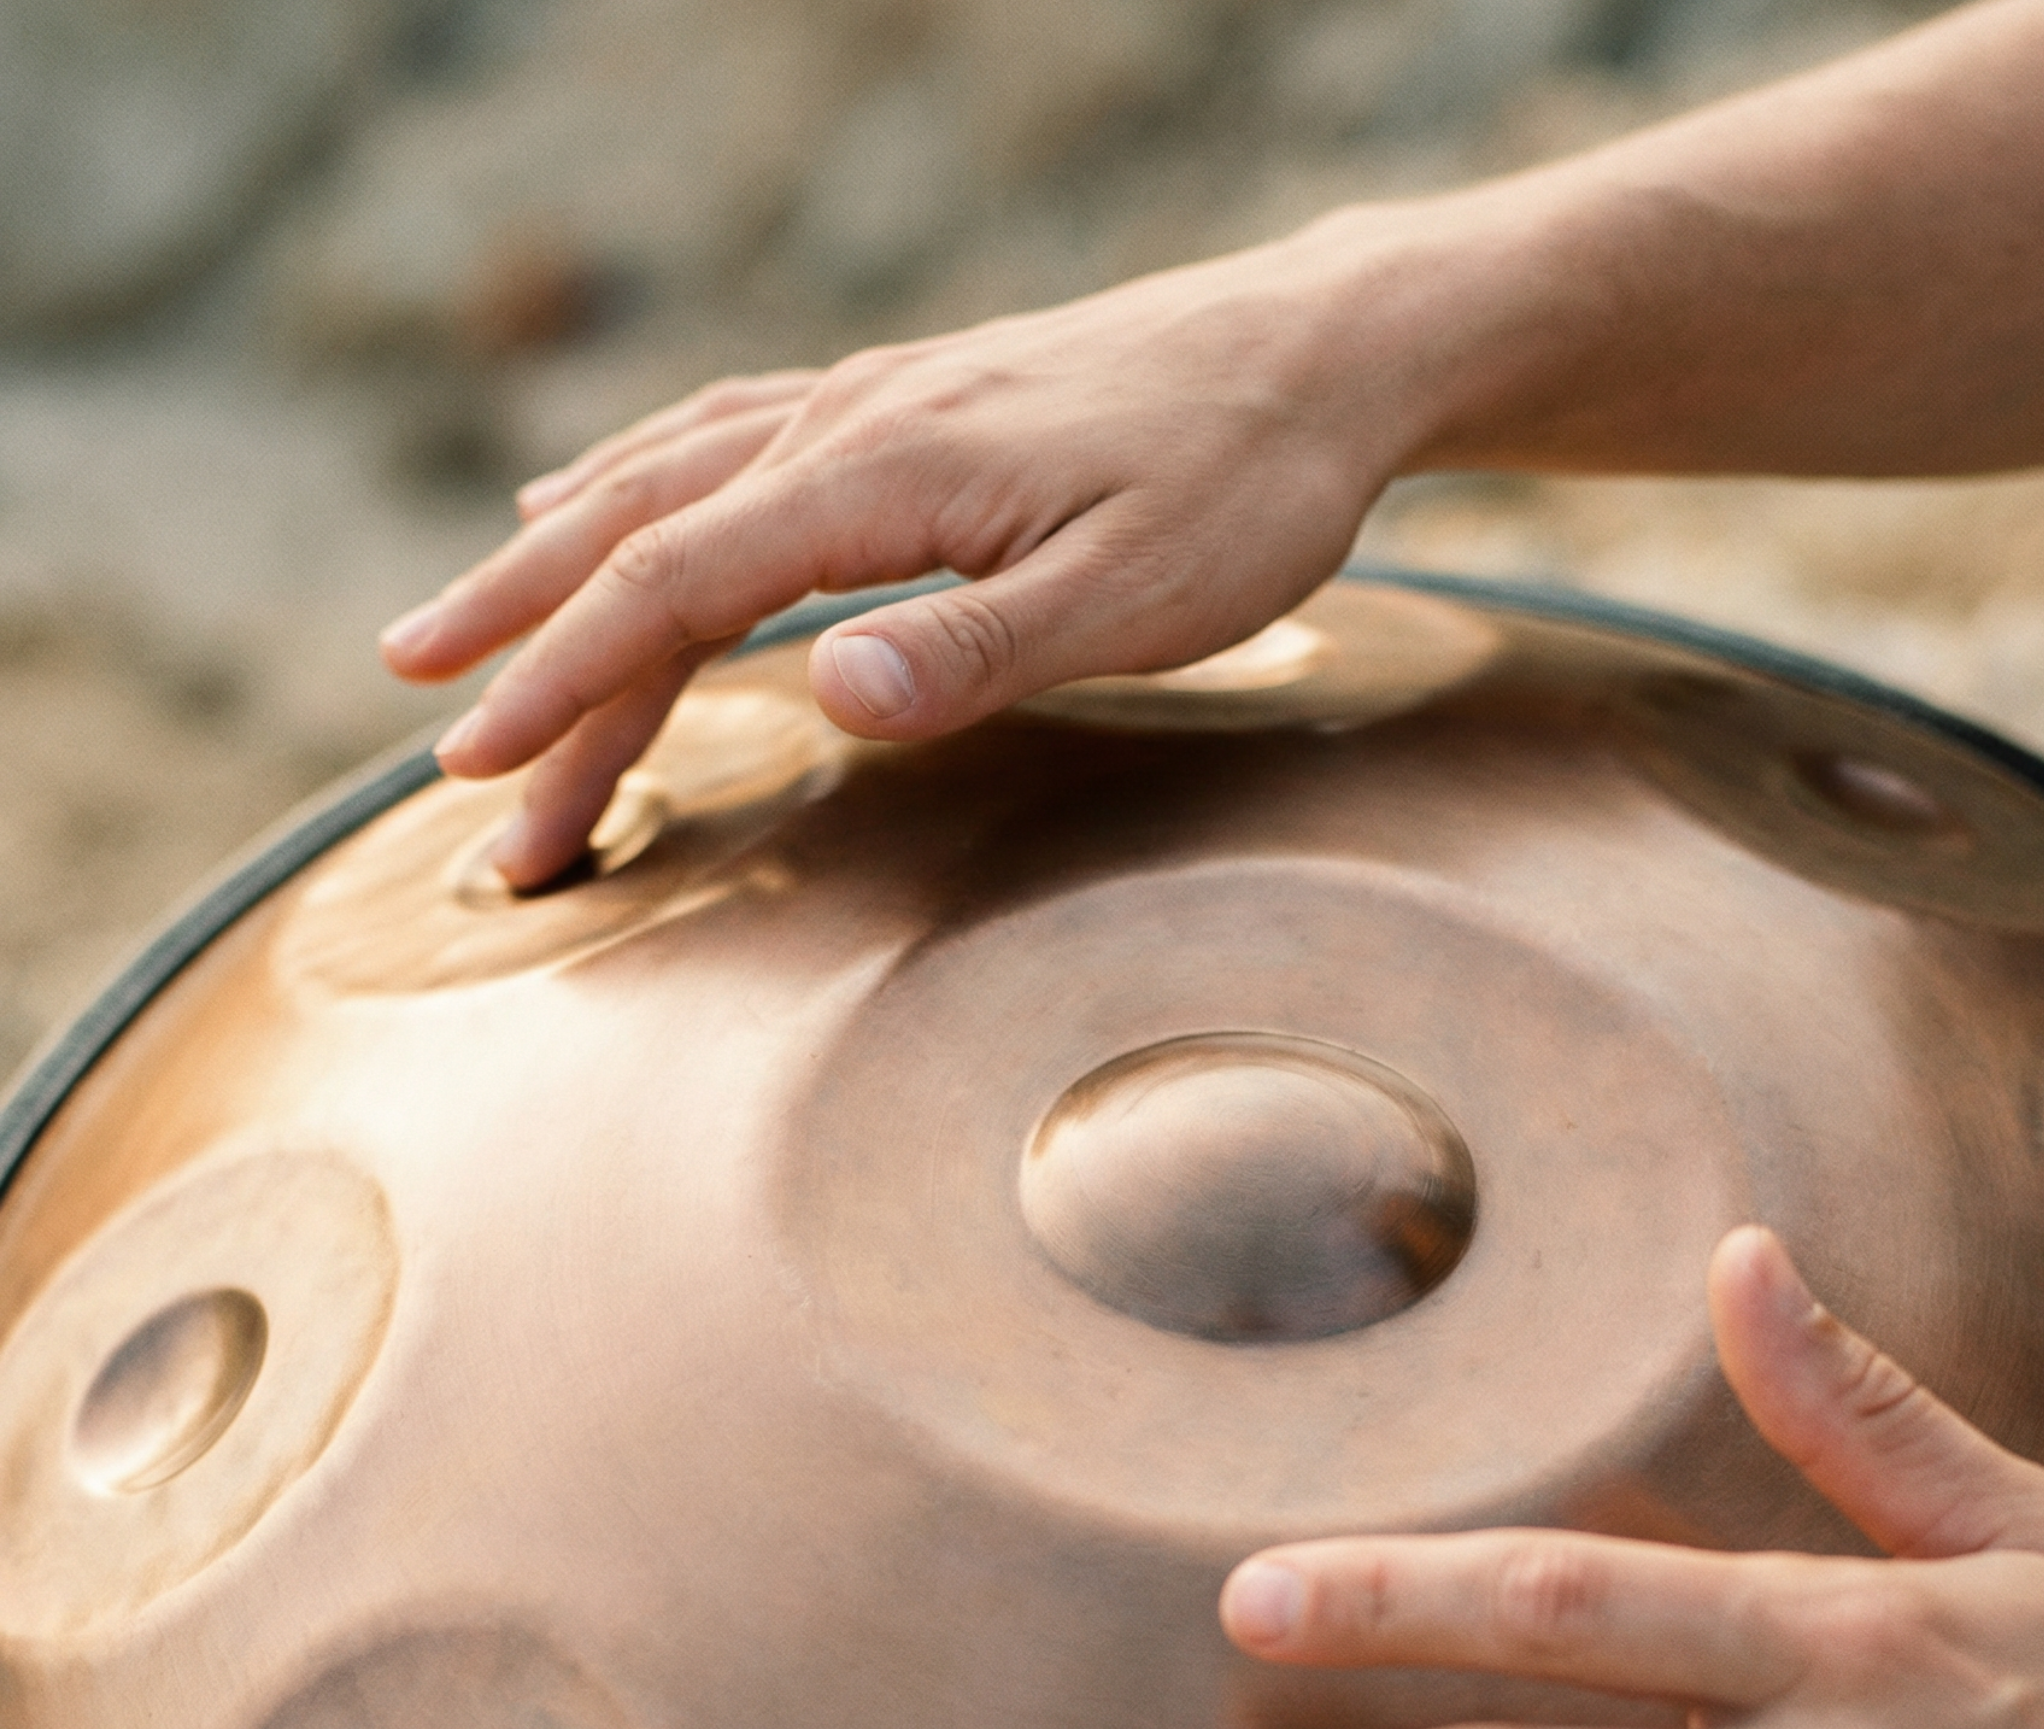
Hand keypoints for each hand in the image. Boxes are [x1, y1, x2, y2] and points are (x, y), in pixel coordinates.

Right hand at [376, 225, 1430, 887]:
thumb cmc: (1246, 487)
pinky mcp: (907, 407)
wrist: (1320, 357)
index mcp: (884, 475)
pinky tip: (597, 494)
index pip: (674, 587)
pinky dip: (634, 479)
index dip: (566, 682)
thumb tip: (827, 697)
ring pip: (665, 478)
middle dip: (525, 641)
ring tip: (463, 620)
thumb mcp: (1139, 596)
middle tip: (431, 738)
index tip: (481, 766)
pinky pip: (724, 435)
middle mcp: (850, 423)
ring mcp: (873, 403)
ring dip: (552, 558)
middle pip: (637, 534)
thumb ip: (976, 648)